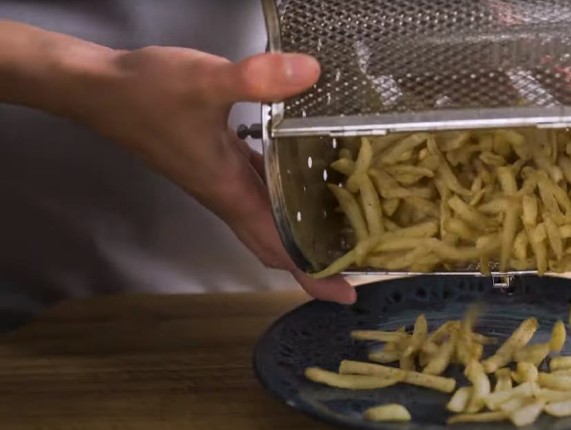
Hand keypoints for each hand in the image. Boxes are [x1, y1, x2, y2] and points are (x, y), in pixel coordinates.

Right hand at [79, 47, 355, 303]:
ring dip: (300, 233)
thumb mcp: (204, 82)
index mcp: (229, 192)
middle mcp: (226, 194)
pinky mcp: (215, 160)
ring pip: (266, 220)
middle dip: (312, 265)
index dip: (311, 275)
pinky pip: (258, 190)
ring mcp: (219, 179)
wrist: (96, 88)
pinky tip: (304, 177)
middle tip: (355, 269)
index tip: (346, 295)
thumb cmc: (146, 92)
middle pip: (273, 245)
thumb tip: (310, 73)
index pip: (277, 247)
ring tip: (342, 230)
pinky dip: (283, 197)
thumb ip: (255, 80)